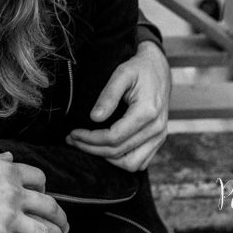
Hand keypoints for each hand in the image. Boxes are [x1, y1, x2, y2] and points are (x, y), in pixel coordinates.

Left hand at [66, 41, 169, 171]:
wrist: (159, 68)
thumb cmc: (138, 68)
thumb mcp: (122, 74)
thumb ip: (108, 95)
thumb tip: (94, 117)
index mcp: (147, 112)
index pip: (114, 137)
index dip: (90, 139)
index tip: (73, 133)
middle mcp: (156, 128)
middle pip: (119, 152)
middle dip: (92, 149)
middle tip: (72, 140)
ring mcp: (159, 136)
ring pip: (132, 164)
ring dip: (107, 160)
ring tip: (87, 147)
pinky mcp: (159, 139)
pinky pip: (141, 162)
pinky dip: (122, 160)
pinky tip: (104, 149)